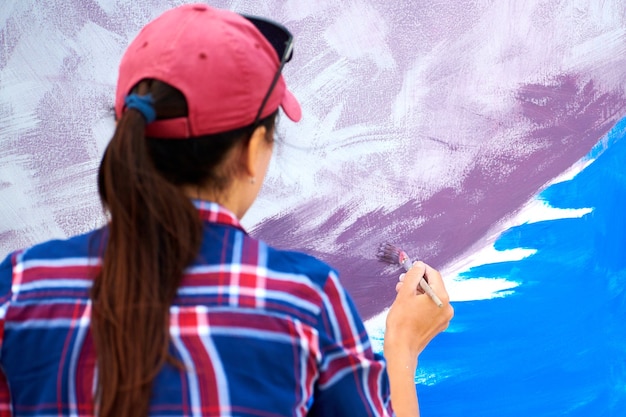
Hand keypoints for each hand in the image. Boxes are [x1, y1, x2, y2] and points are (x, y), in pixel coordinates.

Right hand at [383, 261, 452, 415]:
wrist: (401, 348)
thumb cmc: (401, 321)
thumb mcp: (405, 293)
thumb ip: (413, 276)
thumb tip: (419, 266)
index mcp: (441, 298)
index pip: (434, 275)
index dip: (421, 269)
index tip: (410, 267)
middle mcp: (447, 308)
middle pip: (433, 286)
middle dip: (417, 282)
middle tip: (402, 281)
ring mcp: (444, 318)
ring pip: (431, 297)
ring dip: (417, 293)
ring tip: (401, 293)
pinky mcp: (439, 326)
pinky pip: (431, 308)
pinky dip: (421, 304)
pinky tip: (408, 305)